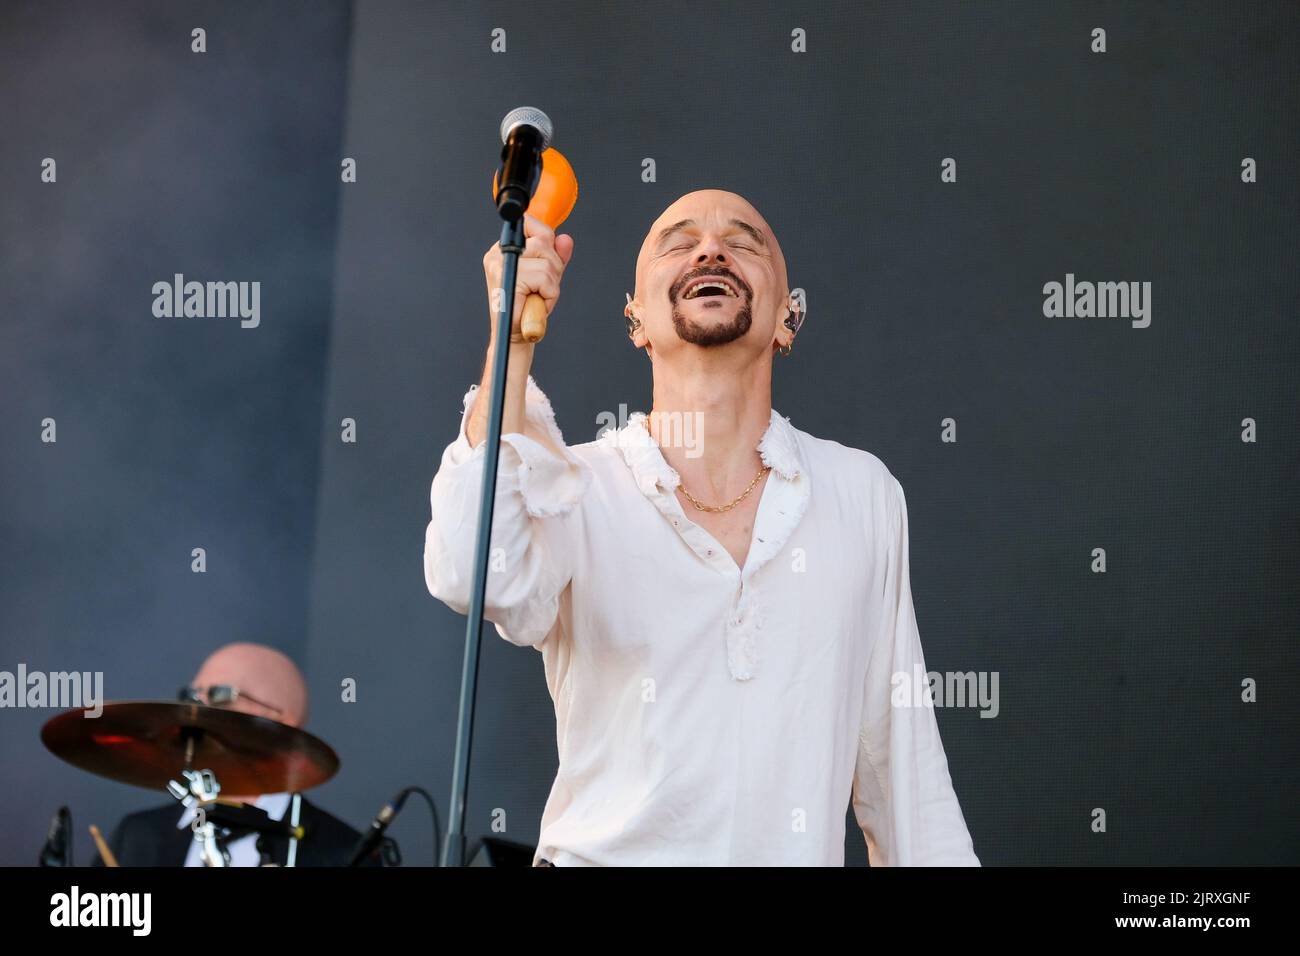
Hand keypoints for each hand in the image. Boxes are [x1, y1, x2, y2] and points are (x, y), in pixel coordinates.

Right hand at [482, 213, 574, 345]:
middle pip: (543, 240)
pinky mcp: (509, 278)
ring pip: (546, 261)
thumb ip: (555, 256)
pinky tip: (537, 303)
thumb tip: (565, 239)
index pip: (531, 224)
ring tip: (538, 297)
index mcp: (504, 248)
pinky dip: (549, 293)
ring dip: (551, 284)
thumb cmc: (527, 307)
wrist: (517, 335)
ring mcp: (500, 264)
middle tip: (542, 287)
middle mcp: (498, 253)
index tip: (545, 265)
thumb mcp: (546, 277)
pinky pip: (544, 277)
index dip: (547, 242)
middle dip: (553, 266)